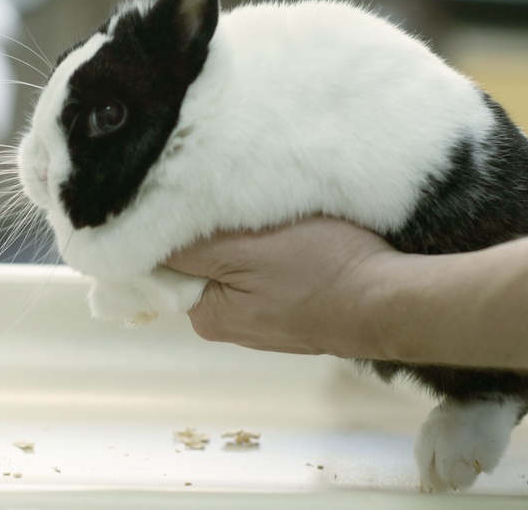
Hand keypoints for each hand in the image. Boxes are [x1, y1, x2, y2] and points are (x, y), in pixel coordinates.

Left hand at [165, 217, 398, 357]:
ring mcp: (265, 319)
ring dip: (250, 239)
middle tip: (244, 207)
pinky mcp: (294, 308)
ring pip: (238, 265)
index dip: (174, 230)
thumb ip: (188, 247)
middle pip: (202, 264)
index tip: (194, 202)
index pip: (165, 266)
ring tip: (274, 221)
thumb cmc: (322, 271)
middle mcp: (230, 325)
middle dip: (217, 232)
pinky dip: (277, 252)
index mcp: (207, 316)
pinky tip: (297, 240)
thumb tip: (135, 240)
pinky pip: (269, 273)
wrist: (393, 300)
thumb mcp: (244, 248)